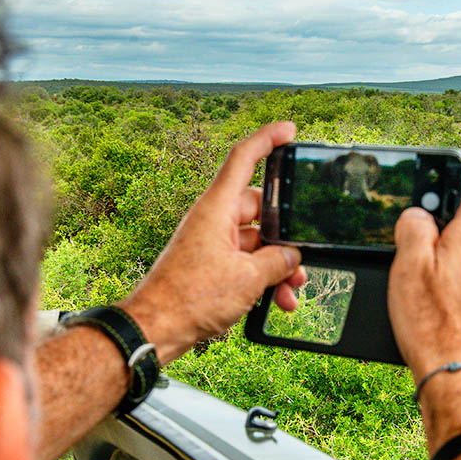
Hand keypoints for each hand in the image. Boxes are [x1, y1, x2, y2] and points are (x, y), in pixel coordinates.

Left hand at [119, 121, 306, 363]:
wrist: (157, 329)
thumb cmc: (189, 298)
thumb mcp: (248, 278)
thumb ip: (277, 262)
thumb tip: (291, 257)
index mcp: (217, 209)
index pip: (243, 158)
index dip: (268, 139)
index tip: (289, 130)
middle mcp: (214, 221)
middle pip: (261, 212)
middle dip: (286, 236)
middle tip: (303, 257)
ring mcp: (212, 244)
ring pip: (257, 243)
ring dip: (278, 266)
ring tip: (291, 291)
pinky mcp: (211, 266)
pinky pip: (246, 263)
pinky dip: (264, 279)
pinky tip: (278, 300)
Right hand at [387, 172, 460, 449]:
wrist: (456, 374)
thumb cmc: (432, 321)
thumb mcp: (410, 264)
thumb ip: (414, 228)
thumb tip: (417, 213)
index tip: (447, 175)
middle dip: (448, 218)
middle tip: (418, 222)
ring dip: (447, 249)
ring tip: (416, 262)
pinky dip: (449, 276)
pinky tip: (428, 294)